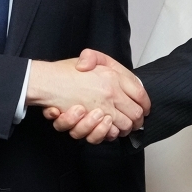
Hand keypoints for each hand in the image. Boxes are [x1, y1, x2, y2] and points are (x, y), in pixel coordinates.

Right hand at [29, 51, 148, 143]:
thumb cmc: (66, 71)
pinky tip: (107, 128)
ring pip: (122, 127)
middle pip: (135, 114)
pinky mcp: (90, 123)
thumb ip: (97, 58)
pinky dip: (107, 133)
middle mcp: (110, 94)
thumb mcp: (87, 57)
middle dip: (136, 120)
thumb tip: (100, 67)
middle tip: (135, 122)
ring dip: (122, 128)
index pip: (140, 93)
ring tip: (119, 124)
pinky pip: (105, 134)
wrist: (46, 83)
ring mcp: (100, 109)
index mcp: (113, 77)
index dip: (145, 103)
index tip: (145, 109)